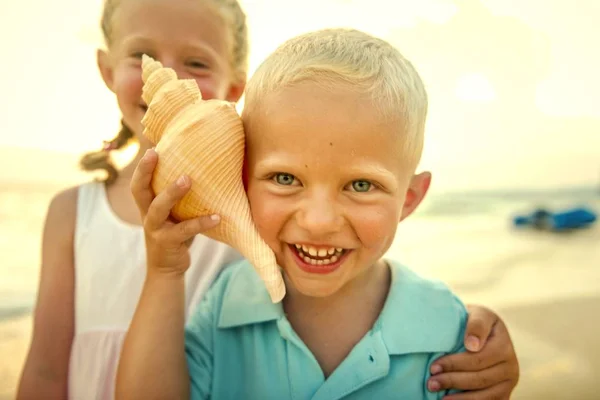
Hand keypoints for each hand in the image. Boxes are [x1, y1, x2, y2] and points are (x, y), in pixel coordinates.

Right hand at [131, 149, 220, 275]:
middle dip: (144, 171)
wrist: (168, 269)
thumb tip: (201, 170)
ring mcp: (156, 230)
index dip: (142, 166)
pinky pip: (185, 230)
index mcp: (148, 206)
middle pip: (139, 191)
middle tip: (155, 153)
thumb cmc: (175, 234)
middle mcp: (147, 216)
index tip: (152, 148)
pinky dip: (202, 223)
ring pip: (158, 208)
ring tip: (188, 179)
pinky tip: (218, 217)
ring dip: (172, 192)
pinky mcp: (168, 243)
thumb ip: (178, 198)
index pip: (139, 183)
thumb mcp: (173, 215)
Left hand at [427, 305, 518, 398]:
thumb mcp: (478, 314)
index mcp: (504, 345)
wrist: (484, 331)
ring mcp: (509, 383)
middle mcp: (511, 366)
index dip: (454, 364)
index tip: (433, 367)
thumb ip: (476, 325)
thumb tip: (472, 345)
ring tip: (439, 398)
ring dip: (459, 398)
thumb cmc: (475, 321)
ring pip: (484, 396)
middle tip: (430, 383)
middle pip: (479, 379)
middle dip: (452, 381)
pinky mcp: (504, 394)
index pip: (477, 359)